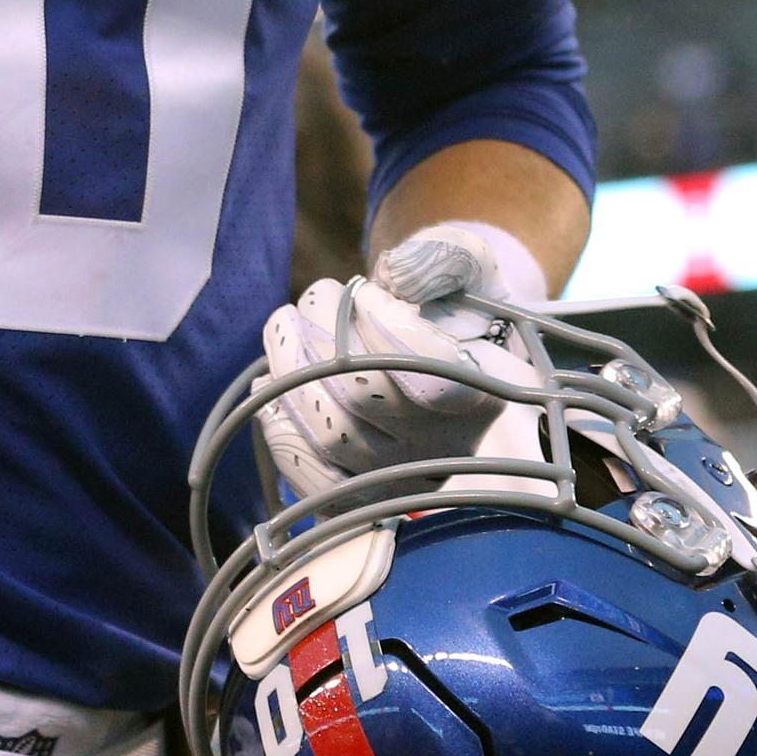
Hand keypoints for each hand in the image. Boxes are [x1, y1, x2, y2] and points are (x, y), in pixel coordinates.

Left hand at [253, 266, 534, 503]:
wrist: (441, 352)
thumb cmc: (453, 304)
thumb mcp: (466, 267)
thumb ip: (442, 261)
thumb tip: (397, 273)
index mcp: (483, 395)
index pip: (431, 377)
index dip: (384, 326)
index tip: (365, 289)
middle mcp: (443, 449)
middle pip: (363, 398)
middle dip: (323, 332)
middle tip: (318, 294)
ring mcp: (398, 478)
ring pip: (330, 433)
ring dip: (290, 369)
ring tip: (286, 322)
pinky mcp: (358, 494)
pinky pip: (309, 472)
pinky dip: (280, 426)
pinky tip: (273, 384)